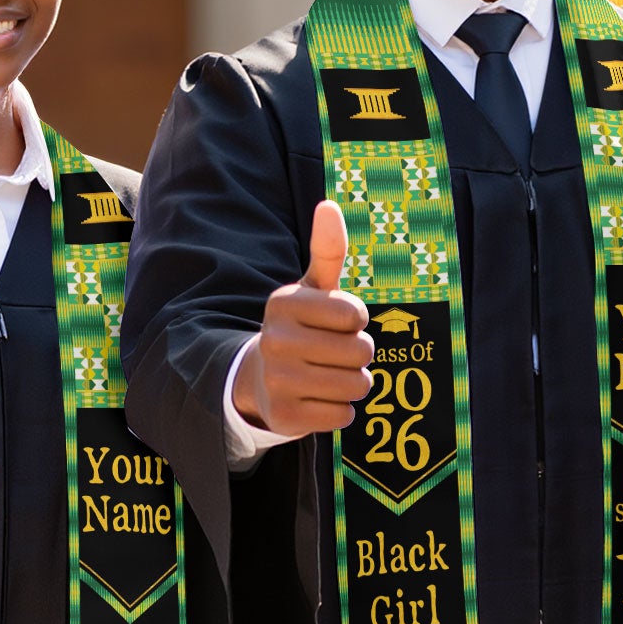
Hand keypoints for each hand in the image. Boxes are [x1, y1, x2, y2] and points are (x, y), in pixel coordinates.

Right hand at [233, 200, 372, 436]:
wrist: (260, 378)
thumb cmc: (302, 326)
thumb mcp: (313, 288)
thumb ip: (327, 250)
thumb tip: (329, 205)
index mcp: (283, 303)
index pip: (356, 315)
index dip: (357, 321)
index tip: (336, 322)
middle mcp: (275, 340)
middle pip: (362, 351)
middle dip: (358, 354)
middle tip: (332, 352)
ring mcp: (277, 381)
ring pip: (357, 385)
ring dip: (353, 382)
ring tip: (327, 374)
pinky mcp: (284, 417)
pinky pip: (343, 415)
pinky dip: (339, 409)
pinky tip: (316, 398)